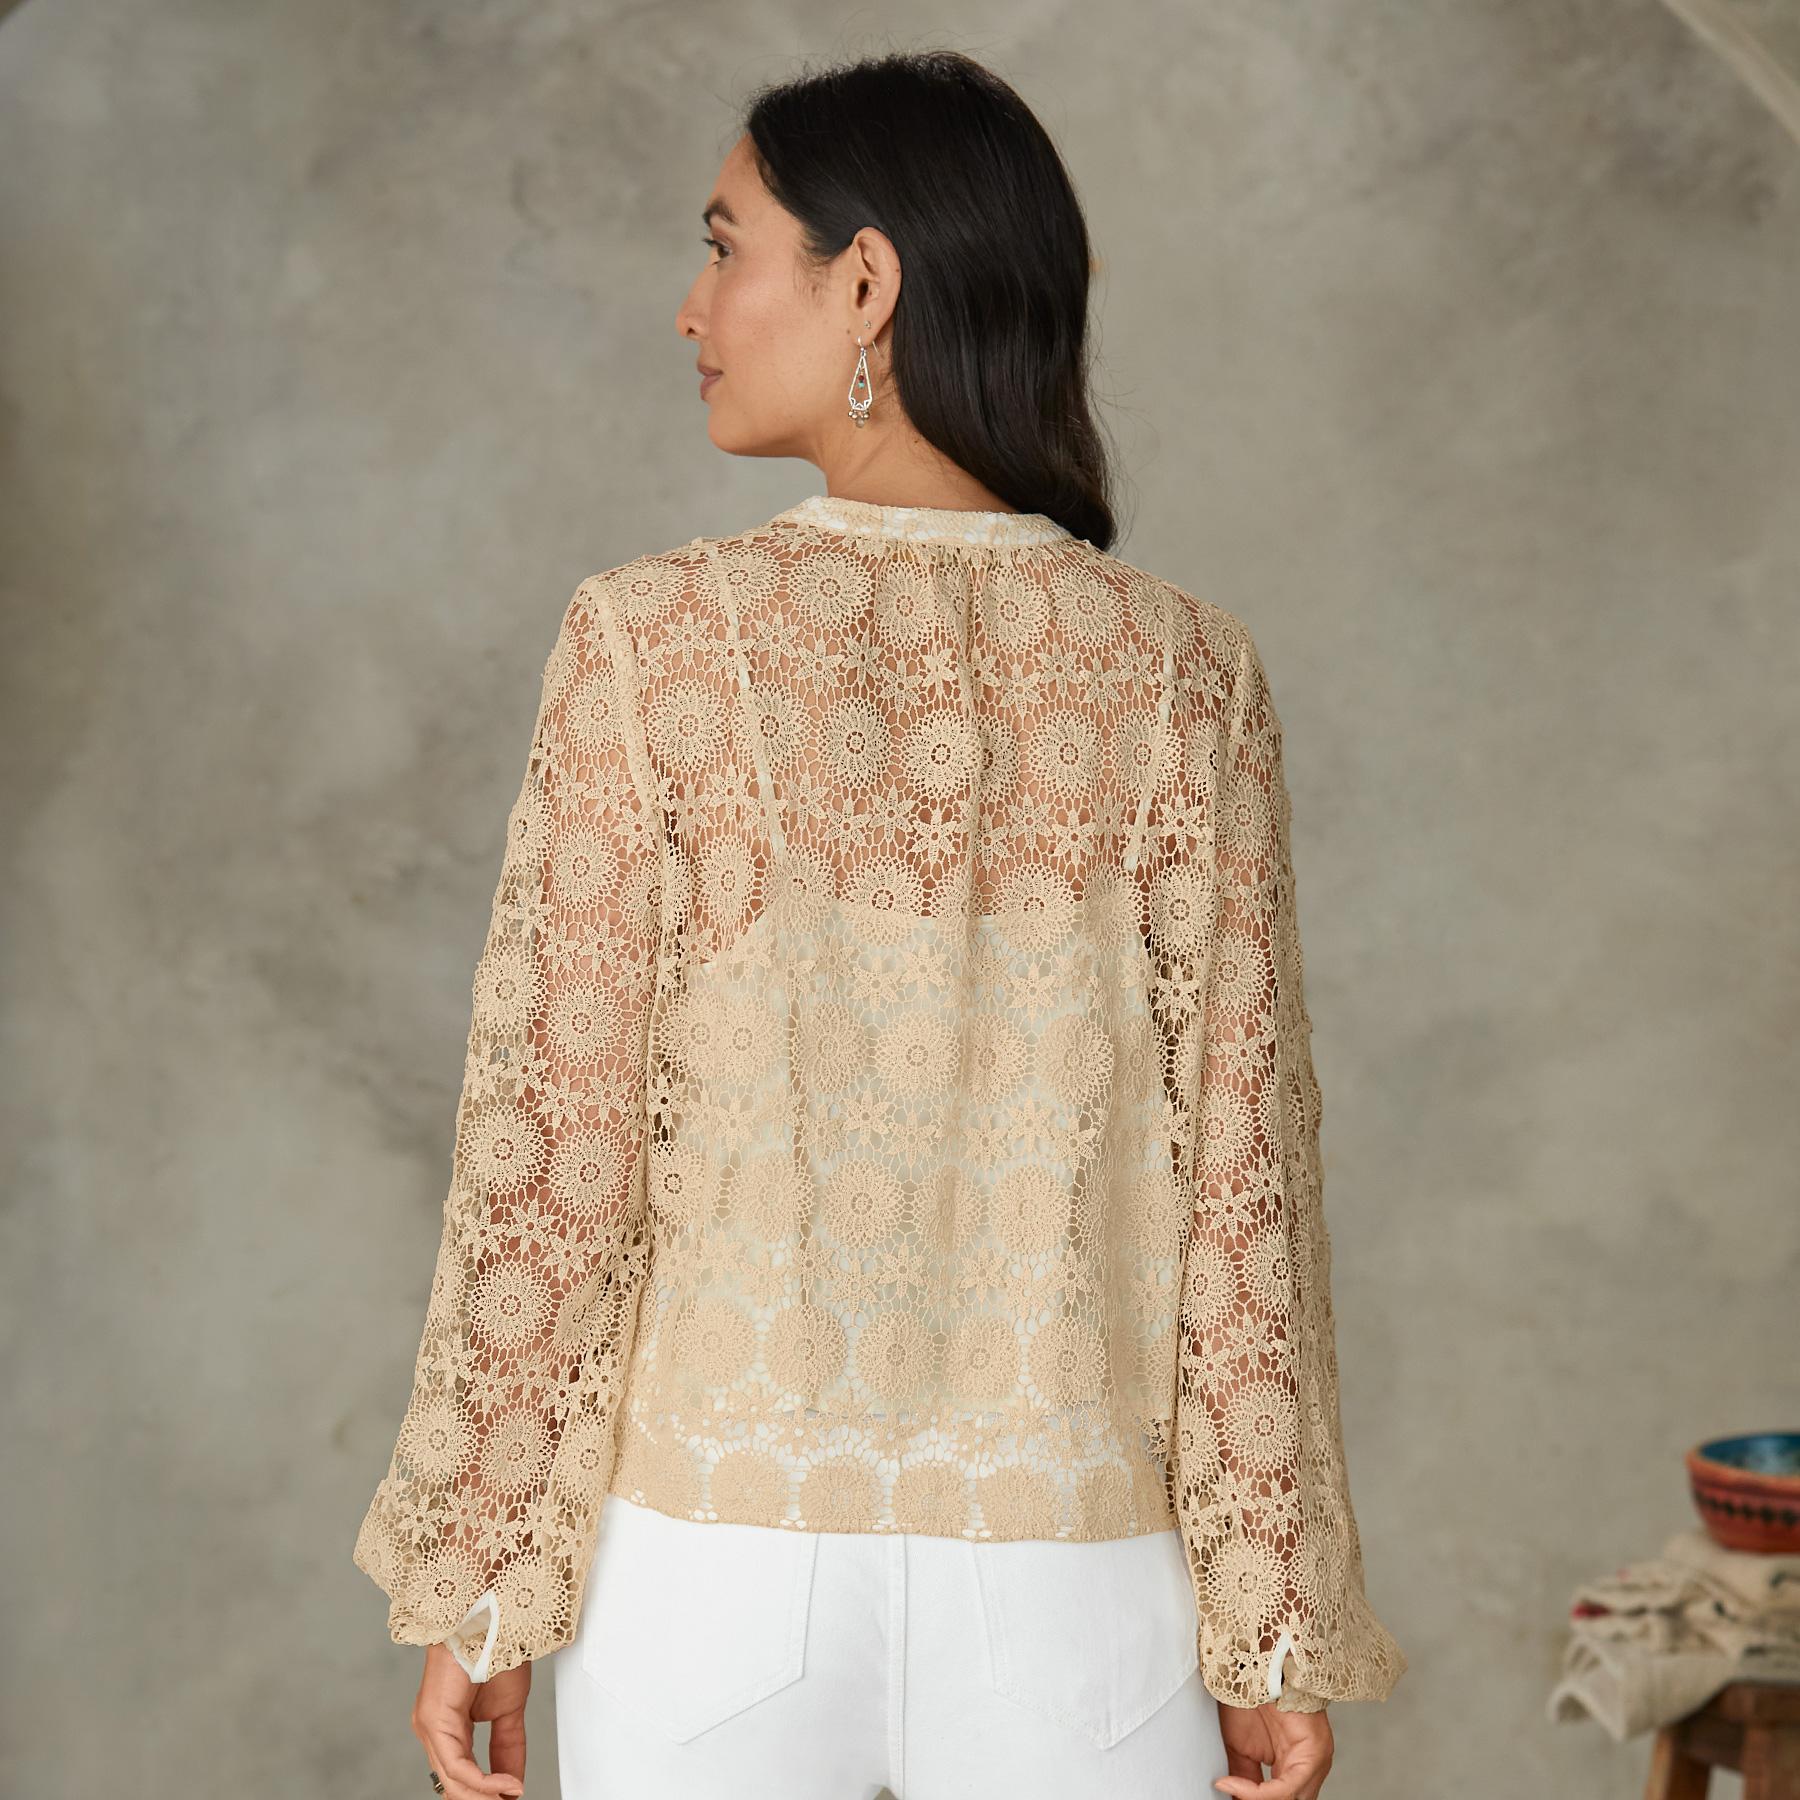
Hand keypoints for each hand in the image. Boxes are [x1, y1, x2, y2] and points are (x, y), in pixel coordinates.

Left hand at [411, 1641, 529, 1799]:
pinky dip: (482, 1781)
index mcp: (447, 1726)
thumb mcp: (508, 1709)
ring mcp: (429, 1725)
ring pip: (452, 1781)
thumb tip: (512, 1782)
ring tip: (510, 1797)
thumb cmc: (494, 1648)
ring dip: (484, 1796)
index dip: (488, 1791)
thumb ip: (507, 1747)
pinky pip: (456, 1765)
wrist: (490, 1613)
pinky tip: (504, 1785)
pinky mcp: (433, 1719)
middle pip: (454, 1783)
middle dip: (484, 1799)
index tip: (512, 1798)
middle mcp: (432, 1729)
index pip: (463, 1773)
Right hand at [1213, 1698, 1333, 1799]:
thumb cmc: (1251, 1698)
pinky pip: (1289, 1787)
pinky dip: (1260, 1793)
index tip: (1227, 1792)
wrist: (1255, 1665)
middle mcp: (1311, 1767)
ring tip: (1232, 1791)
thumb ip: (1247, 1779)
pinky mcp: (1314, 1753)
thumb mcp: (1243, 1750)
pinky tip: (1238, 1786)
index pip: (1285, 1799)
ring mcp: (1316, 1761)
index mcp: (1298, 1766)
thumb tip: (1237, 1799)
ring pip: (1292, 1799)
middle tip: (1233, 1797)